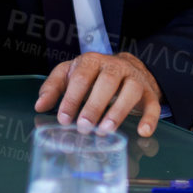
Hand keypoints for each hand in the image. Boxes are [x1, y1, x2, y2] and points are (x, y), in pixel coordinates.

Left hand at [35, 51, 163, 135]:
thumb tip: (39, 105)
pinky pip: (152, 104)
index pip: (81, 77)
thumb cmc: (92, 74)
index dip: (71, 98)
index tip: (64, 119)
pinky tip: (143, 132)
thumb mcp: (70, 74)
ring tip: (105, 131)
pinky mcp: (149, 93)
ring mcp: (134, 78)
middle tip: (84, 127)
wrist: (127, 67)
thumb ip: (53, 87)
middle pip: (106, 82)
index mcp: (91, 61)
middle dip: (94, 106)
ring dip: (118, 112)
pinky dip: (149, 118)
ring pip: (130, 92)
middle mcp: (114, 67)